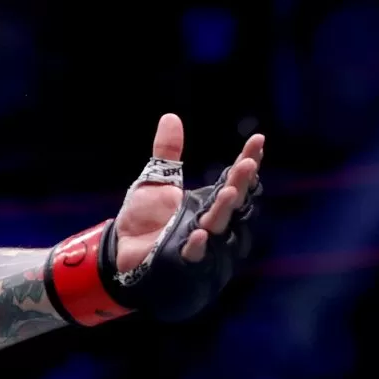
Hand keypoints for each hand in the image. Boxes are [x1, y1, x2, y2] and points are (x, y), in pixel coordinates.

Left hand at [114, 114, 263, 273]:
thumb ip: (166, 152)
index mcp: (208, 201)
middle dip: (241, 184)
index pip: (233, 180)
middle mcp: (210, 221)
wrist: (121, 249)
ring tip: (230, 193)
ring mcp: (200, 243)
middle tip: (248, 164)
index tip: (258, 141)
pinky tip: (200, 234)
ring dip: (225, 211)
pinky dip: (199, 246)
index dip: (247, 162)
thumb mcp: (154, 181)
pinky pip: (195, 256)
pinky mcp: (183, 261)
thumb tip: (170, 117)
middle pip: (232, 202)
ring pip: (220, 227)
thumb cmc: (143, 218)